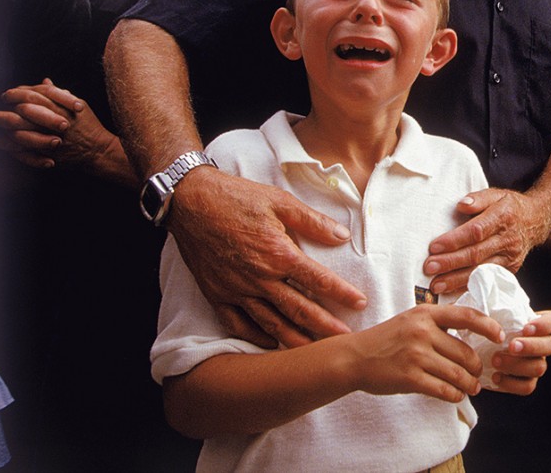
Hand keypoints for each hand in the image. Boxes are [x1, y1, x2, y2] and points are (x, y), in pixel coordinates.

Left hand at [0, 79, 134, 185]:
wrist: (98, 150)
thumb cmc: (88, 126)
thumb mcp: (79, 104)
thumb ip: (60, 93)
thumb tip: (45, 80)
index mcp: (64, 107)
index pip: (37, 93)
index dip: (20, 91)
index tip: (9, 93)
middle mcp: (57, 120)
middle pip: (26, 108)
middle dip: (10, 105)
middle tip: (0, 103)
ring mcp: (52, 137)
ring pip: (22, 128)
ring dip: (7, 123)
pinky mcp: (49, 152)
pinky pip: (24, 147)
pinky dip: (11, 142)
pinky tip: (3, 137)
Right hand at [168, 166, 365, 347]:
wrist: (190, 201)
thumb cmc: (236, 197)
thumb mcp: (280, 202)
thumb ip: (312, 222)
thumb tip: (342, 236)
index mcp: (278, 254)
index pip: (318, 280)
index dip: (342, 294)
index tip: (360, 303)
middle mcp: (259, 277)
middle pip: (299, 309)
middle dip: (324, 326)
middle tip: (345, 339)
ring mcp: (236, 289)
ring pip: (270, 323)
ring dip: (294, 339)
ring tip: (314, 353)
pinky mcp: (217, 294)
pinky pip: (238, 324)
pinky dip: (255, 337)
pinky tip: (270, 344)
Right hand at [345, 304, 503, 402]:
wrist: (355, 357)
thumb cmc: (387, 339)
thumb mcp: (412, 320)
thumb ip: (438, 323)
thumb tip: (472, 333)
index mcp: (426, 313)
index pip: (466, 315)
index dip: (488, 326)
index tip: (500, 337)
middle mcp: (422, 332)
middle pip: (466, 352)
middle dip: (477, 367)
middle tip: (479, 374)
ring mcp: (416, 355)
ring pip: (458, 374)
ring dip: (469, 385)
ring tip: (471, 388)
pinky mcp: (410, 377)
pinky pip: (444, 390)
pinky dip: (455, 395)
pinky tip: (456, 396)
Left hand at [424, 188, 550, 294]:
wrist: (536, 220)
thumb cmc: (509, 206)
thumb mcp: (496, 194)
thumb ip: (478, 198)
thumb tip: (461, 205)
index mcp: (503, 217)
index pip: (476, 231)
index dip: (454, 240)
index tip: (433, 246)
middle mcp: (508, 240)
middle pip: (476, 254)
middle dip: (450, 262)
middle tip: (429, 267)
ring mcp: (510, 257)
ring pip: (481, 271)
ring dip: (456, 279)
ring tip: (435, 285)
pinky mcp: (510, 270)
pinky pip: (487, 279)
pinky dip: (468, 286)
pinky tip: (452, 290)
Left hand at [489, 310, 550, 395]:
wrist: (482, 350)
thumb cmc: (490, 328)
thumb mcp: (494, 315)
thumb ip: (499, 310)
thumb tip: (490, 306)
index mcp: (540, 325)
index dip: (545, 325)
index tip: (526, 328)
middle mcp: (543, 345)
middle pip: (550, 346)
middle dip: (530, 346)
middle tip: (511, 346)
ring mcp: (537, 364)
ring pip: (539, 367)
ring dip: (517, 365)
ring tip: (495, 360)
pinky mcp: (527, 382)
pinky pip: (527, 387)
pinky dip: (511, 383)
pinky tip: (495, 376)